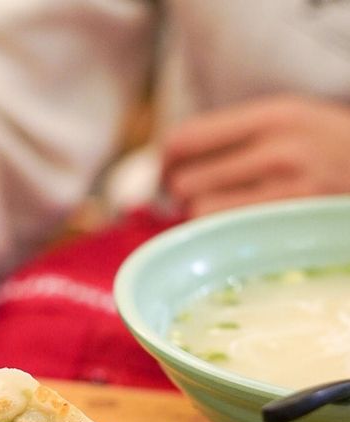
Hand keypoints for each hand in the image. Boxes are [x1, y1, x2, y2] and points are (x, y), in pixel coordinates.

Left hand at [161, 95, 349, 217]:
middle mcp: (277, 150)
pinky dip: (218, 234)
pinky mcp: (287, 227)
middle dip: (180, 192)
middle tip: (192, 196)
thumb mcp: (287, 121)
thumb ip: (231, 137)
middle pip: (183, 182)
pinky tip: (233, 227)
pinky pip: (224, 235)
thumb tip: (164, 167)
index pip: (184, 140)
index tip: (167, 171)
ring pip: (199, 213)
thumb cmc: (325, 150)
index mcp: (271, 116)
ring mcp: (285, 192)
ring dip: (199, 216)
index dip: (164, 160)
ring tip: (219, 210)